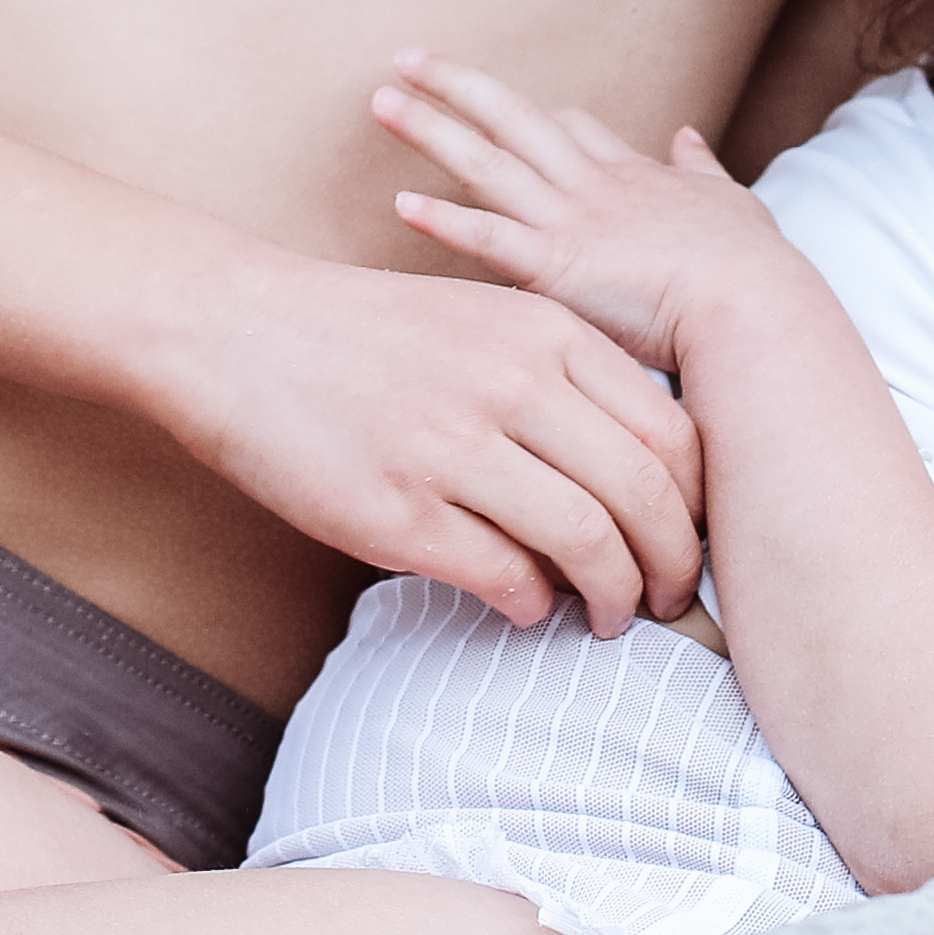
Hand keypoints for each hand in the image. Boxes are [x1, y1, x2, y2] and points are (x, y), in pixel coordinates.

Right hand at [154, 251, 706, 634]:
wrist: (236, 331)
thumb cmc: (366, 334)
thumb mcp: (483, 318)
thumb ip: (564, 376)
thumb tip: (646, 475)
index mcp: (544, 331)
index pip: (672, 435)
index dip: (698, 505)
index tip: (691, 540)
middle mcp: (511, 384)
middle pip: (644, 496)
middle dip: (670, 565)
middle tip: (665, 599)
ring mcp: (452, 448)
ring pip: (587, 543)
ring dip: (612, 597)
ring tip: (606, 616)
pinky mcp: (397, 511)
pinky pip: (505, 578)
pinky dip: (533, 605)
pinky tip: (528, 606)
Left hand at [374, 50, 814, 374]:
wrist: (754, 306)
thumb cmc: (753, 271)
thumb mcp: (735, 204)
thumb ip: (703, 171)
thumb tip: (687, 137)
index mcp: (632, 178)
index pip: (571, 129)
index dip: (531, 116)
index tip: (494, 102)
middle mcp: (592, 187)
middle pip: (512, 119)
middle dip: (457, 86)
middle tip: (405, 58)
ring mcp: (570, 222)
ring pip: (487, 162)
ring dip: (431, 129)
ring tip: (381, 101)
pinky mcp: (557, 267)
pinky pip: (488, 237)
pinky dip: (443, 220)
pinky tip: (401, 205)